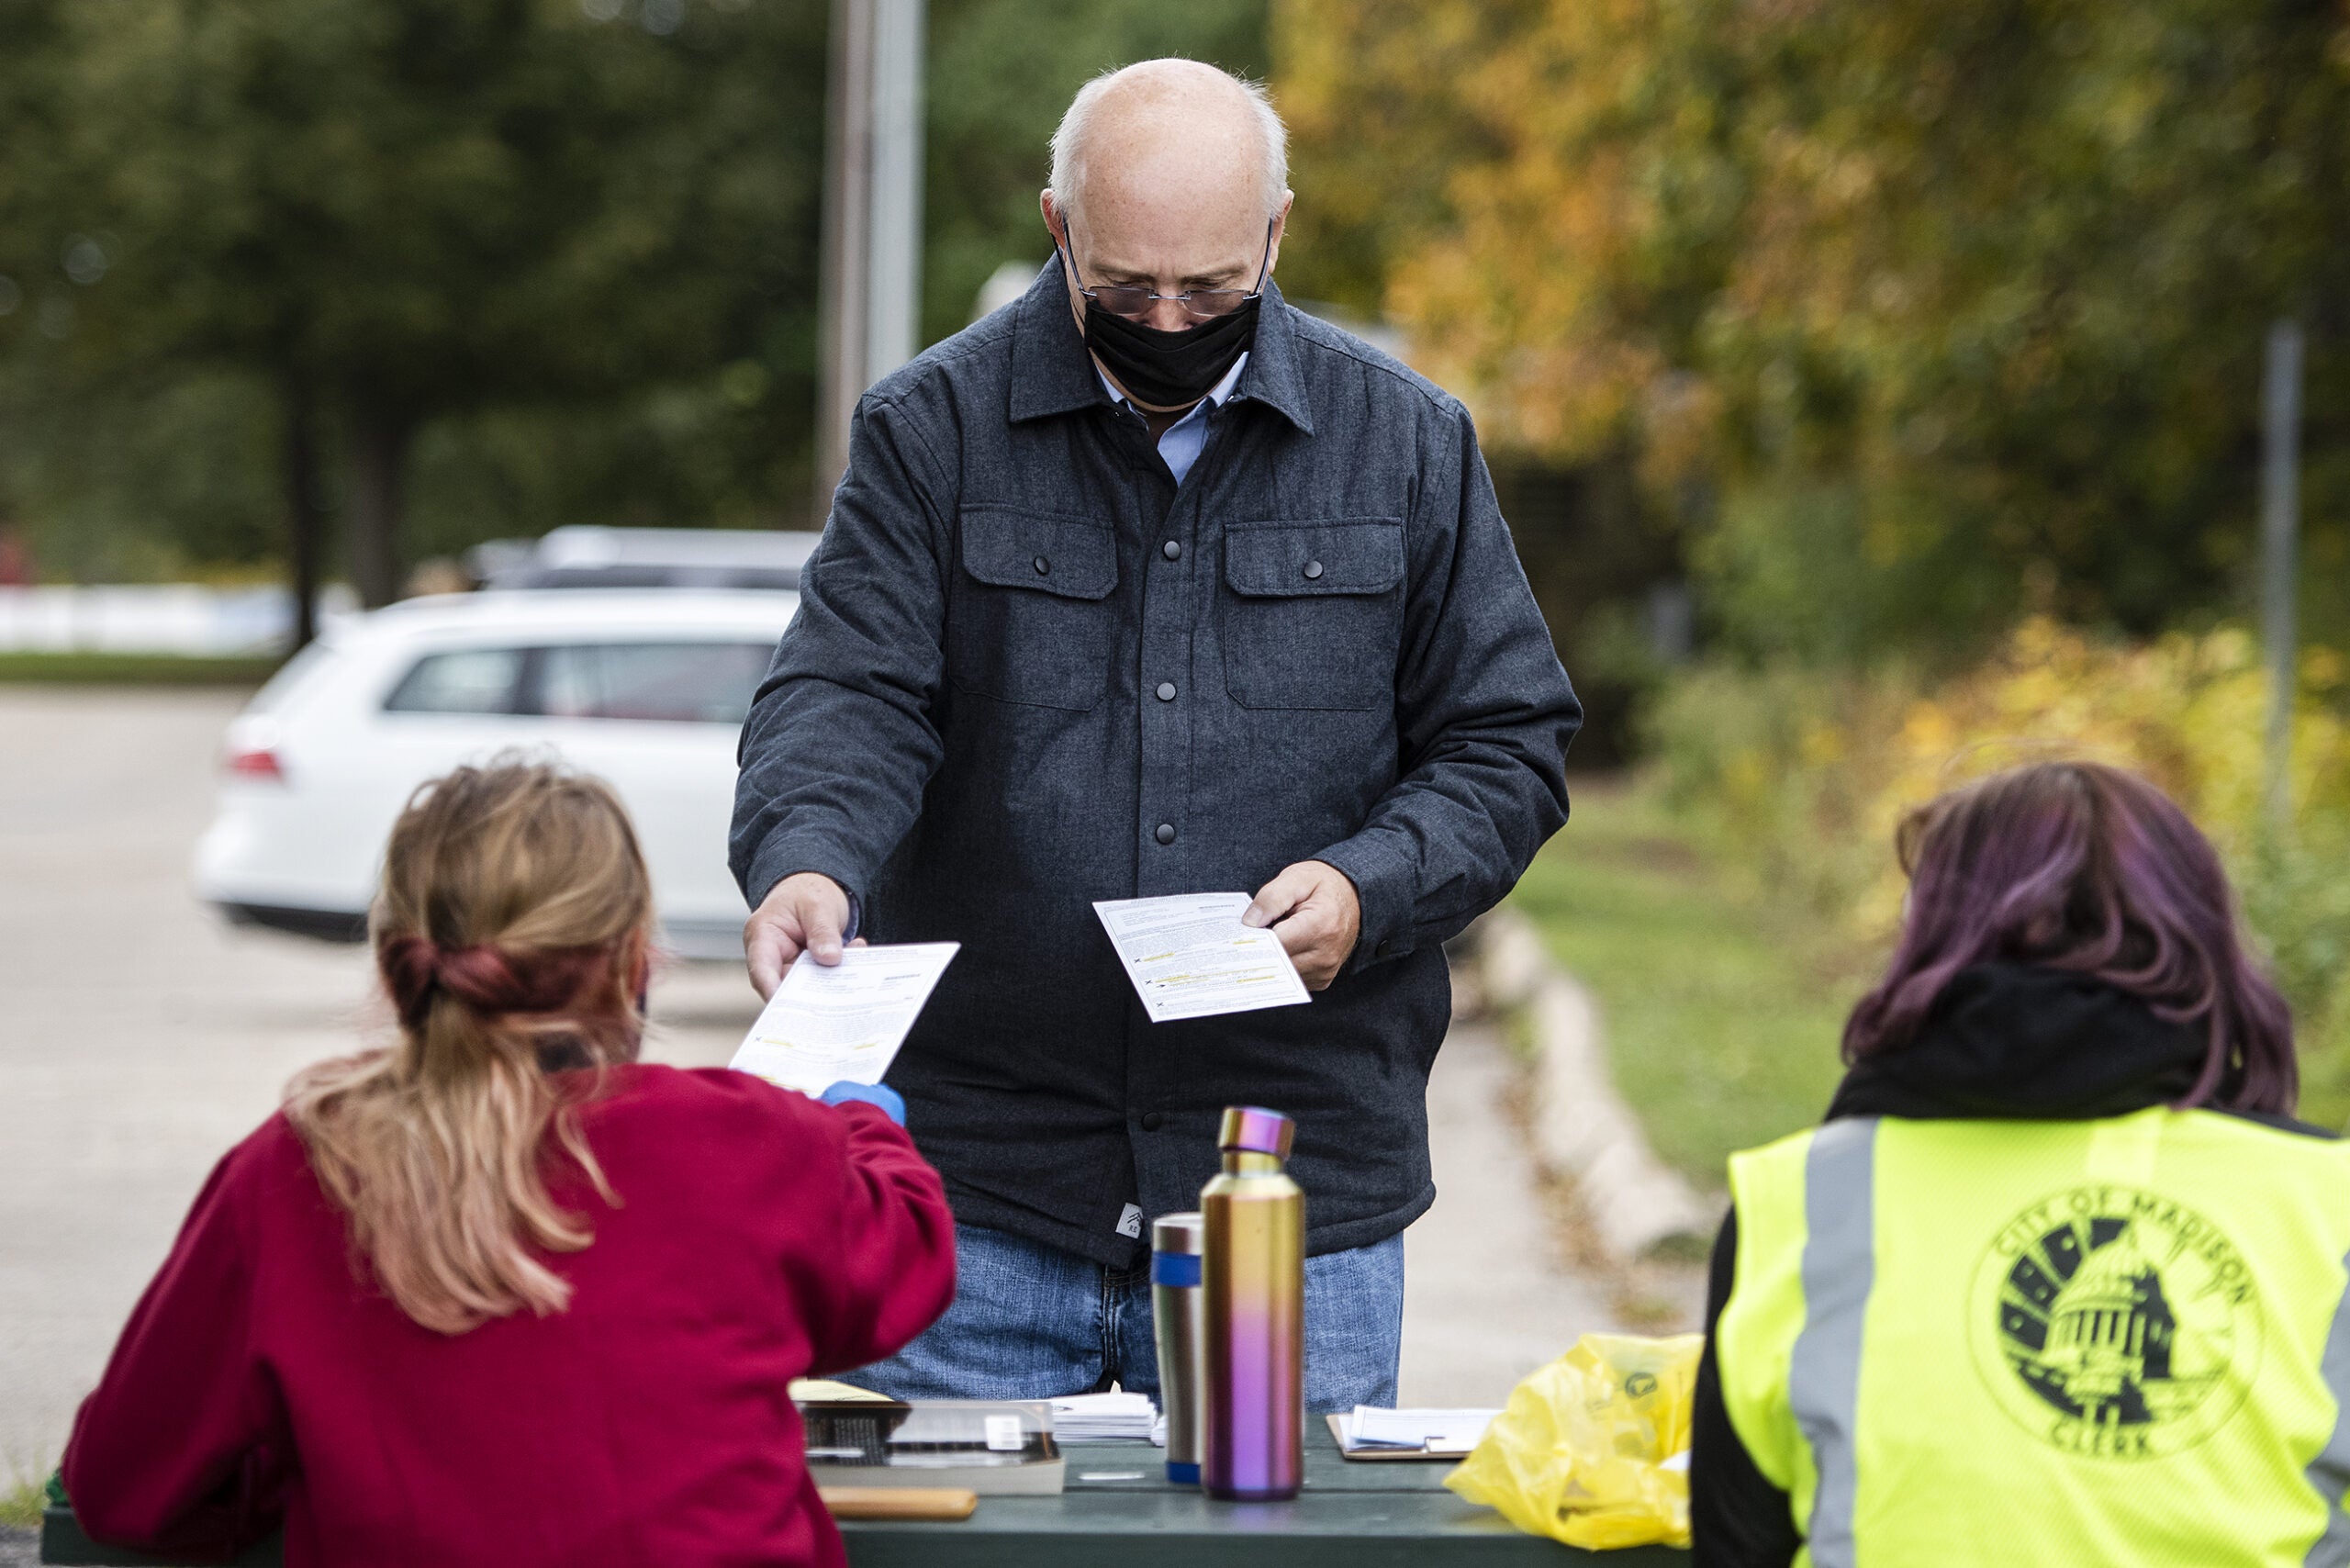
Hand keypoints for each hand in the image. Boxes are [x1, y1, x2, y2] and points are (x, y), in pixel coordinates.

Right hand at [744, 871, 852, 998]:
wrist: (815, 887)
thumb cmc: (807, 891)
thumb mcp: (817, 904)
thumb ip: (822, 930)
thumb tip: (830, 959)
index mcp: (762, 936)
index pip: (762, 969)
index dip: (772, 991)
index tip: (788, 1007)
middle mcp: (772, 956)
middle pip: (784, 986)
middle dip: (808, 997)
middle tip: (834, 1003)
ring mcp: (791, 966)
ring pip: (807, 988)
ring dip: (830, 985)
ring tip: (853, 978)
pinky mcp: (810, 971)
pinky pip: (823, 980)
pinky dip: (840, 974)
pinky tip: (859, 960)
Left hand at [1243, 860, 1361, 990]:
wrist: (1355, 897)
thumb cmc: (1324, 886)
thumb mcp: (1297, 878)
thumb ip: (1271, 898)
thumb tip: (1249, 923)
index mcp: (1320, 926)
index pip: (1275, 944)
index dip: (1254, 938)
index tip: (1240, 932)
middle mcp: (1325, 954)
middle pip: (1276, 963)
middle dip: (1259, 950)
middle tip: (1247, 935)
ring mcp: (1325, 970)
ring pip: (1281, 975)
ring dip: (1271, 959)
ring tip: (1271, 937)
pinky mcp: (1322, 979)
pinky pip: (1291, 979)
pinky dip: (1282, 966)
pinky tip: (1282, 948)